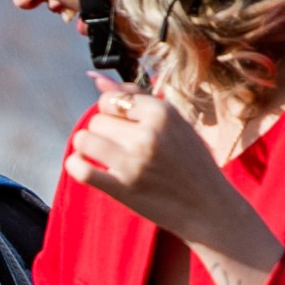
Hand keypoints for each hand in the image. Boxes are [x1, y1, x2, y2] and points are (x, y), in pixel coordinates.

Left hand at [63, 84, 281, 284]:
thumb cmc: (191, 162)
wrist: (209, 207)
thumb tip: (95, 78)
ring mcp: (135, 163)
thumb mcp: (175, 122)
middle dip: (102, 131)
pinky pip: (81, 170)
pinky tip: (83, 166)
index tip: (123, 125)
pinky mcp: (124, 189)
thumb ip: (135, 97)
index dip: (111, 112)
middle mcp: (148, 135)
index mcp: (162, 112)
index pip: (110, 99)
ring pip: (84, 140)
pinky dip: (75, 165)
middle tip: (118, 145)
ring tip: (100, 155)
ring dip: (86, 147)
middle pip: (96, 119)